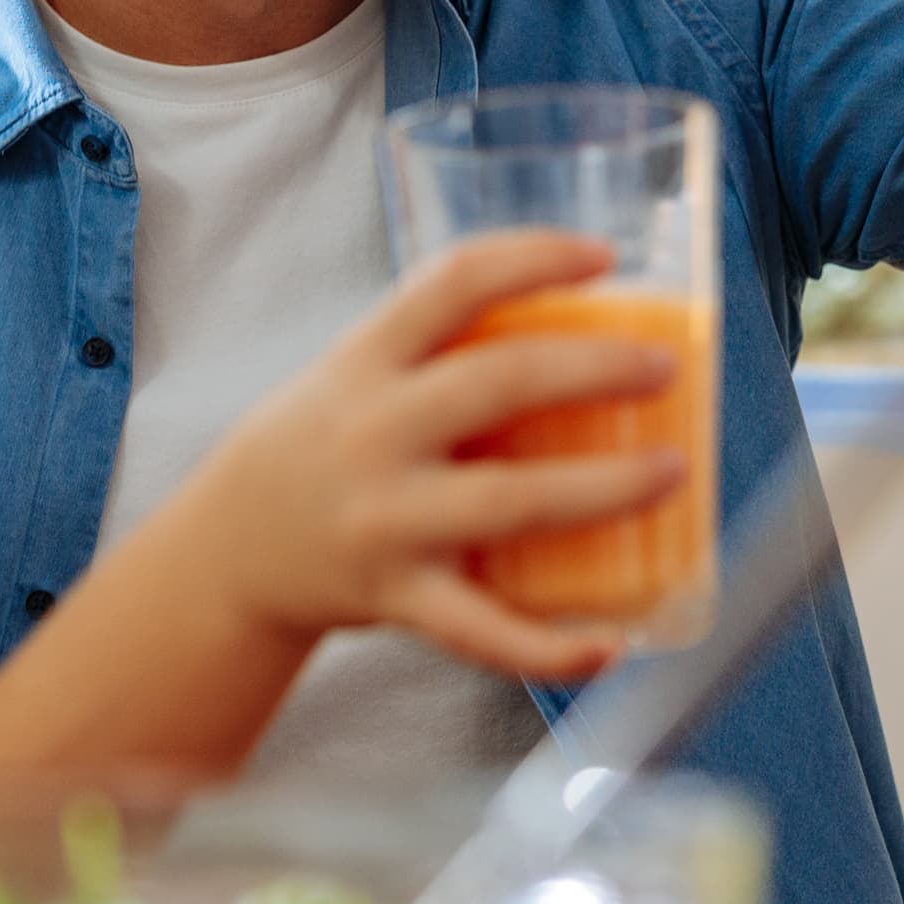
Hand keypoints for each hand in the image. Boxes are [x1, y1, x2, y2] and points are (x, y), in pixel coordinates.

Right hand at [176, 231, 682, 683]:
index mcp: (367, 359)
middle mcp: (374, 432)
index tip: (603, 256)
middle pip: (499, 384)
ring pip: (509, 503)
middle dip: (595, 369)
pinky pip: (481, 630)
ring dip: (603, 489)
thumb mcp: (359, 373)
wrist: (233, 547)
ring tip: (670, 472)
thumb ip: (443, 349)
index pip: (454, 283)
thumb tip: (591, 326)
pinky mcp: (396, 596)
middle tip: (662, 368)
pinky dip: (550, 648)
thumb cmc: (327, 443)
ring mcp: (385, 519)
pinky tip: (611, 644)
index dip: (534, 259)